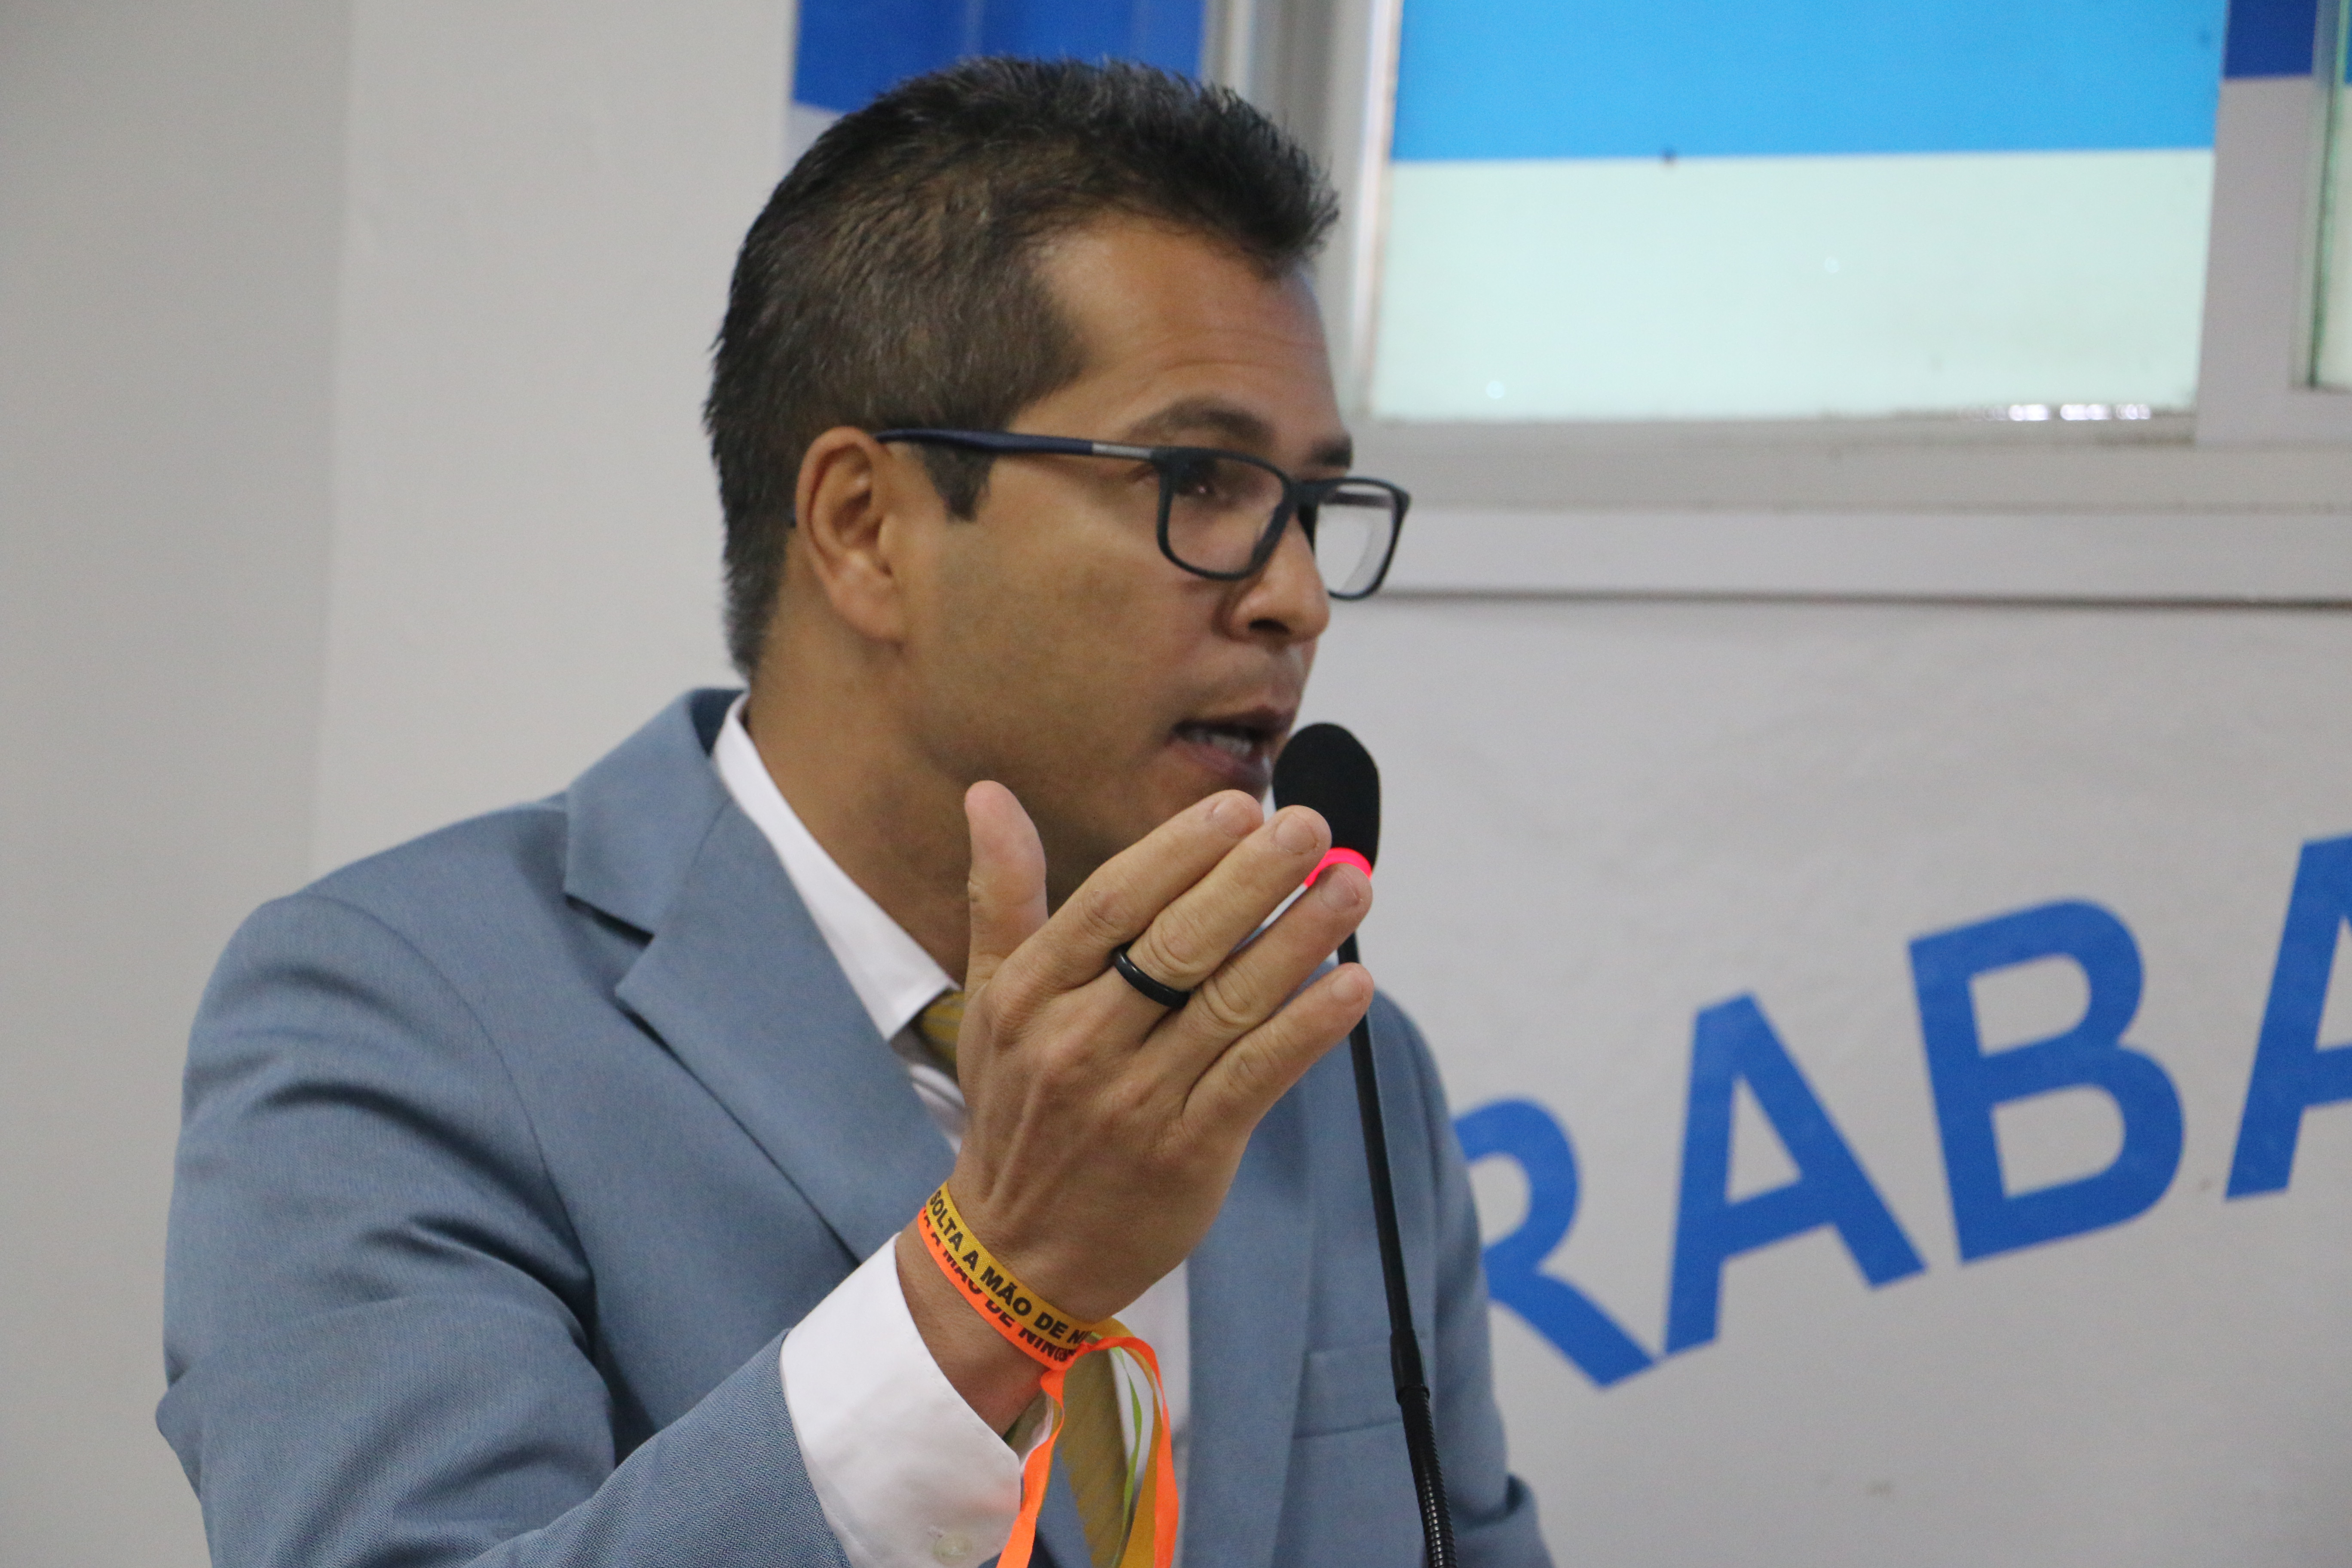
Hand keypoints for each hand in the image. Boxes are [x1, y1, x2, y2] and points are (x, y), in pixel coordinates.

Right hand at [895, 782, 1372, 1426]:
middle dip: (1252, 880)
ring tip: (1352, 889)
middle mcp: (1080, 1042)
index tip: (1238, 806)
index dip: (1178, 852)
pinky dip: (1307, 1030)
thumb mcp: (990, 999)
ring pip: (1229, 1005)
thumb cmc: (1015, 1105)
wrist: (1017, 1253)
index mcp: (1033, 994)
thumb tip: (988, 794)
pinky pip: (1257, 1077)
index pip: (1112, 904)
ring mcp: (1136, 1101)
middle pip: (1179, 946)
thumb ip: (1002, 894)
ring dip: (1297, 942)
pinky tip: (1351, 985)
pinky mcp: (1188, 1153)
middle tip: (1313, 827)